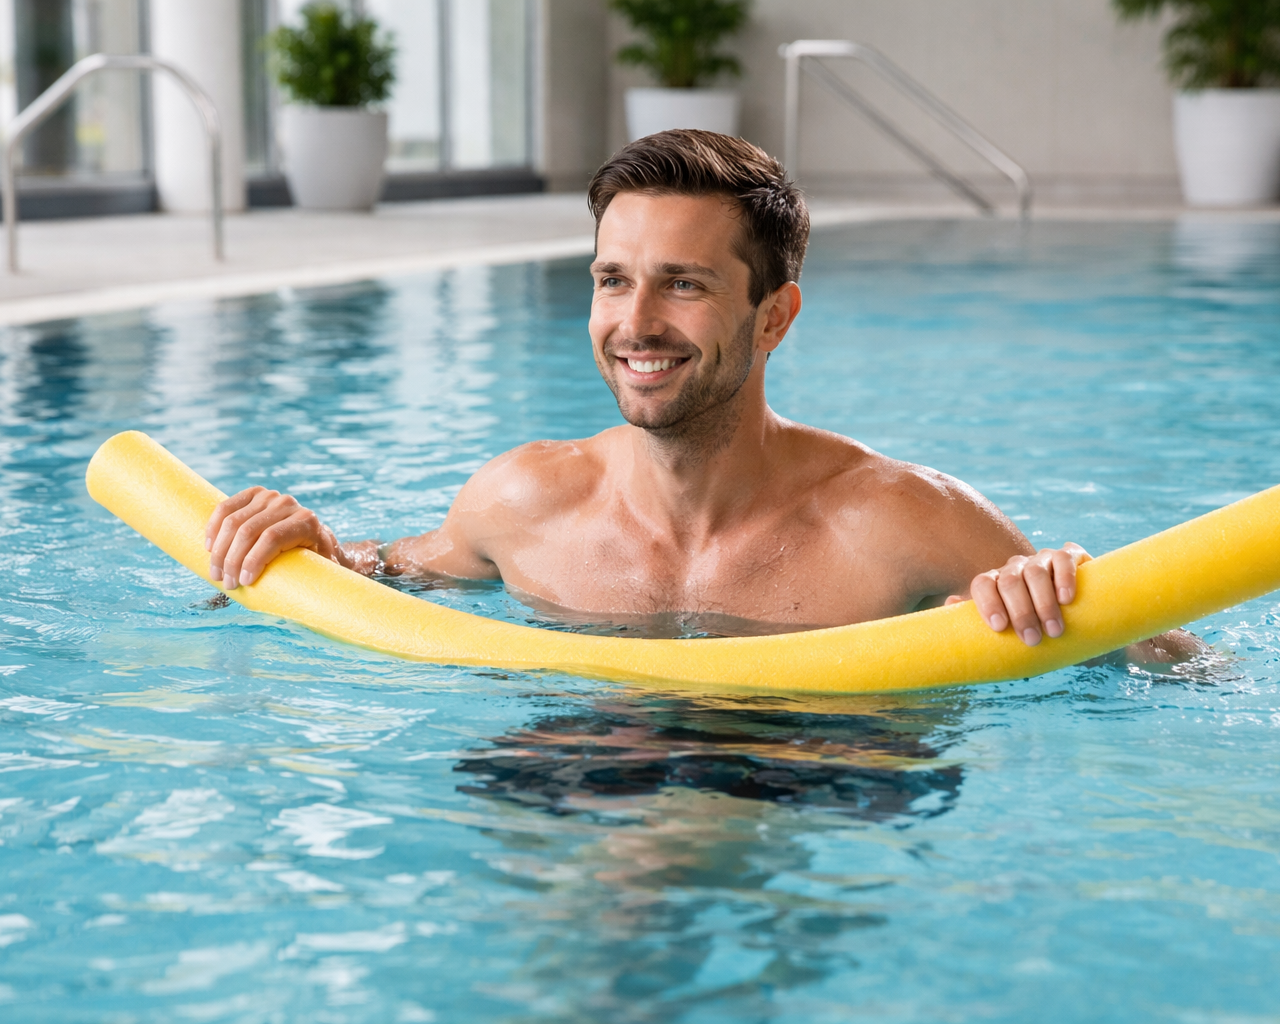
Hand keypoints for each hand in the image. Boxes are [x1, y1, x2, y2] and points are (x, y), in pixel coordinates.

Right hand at [205, 486, 339, 589]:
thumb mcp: (322, 569)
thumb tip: (309, 602)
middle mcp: (288, 505)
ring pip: (234, 522)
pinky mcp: (254, 494)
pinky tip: (209, 547)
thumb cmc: (317, 560)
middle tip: (226, 583)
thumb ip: (317, 579)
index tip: (244, 582)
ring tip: (216, 573)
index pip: (272, 538)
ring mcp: (270, 497)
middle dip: (232, 560)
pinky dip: (214, 527)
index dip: (253, 560)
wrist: (316, 537)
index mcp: (306, 522)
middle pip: (249, 531)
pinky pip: (226, 508)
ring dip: (219, 549)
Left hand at [945, 543, 1091, 645]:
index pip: (982, 584)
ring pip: (1035, 572)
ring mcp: (1042, 559)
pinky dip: (1064, 578)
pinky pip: (1063, 558)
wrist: (1077, 614)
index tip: (999, 627)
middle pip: (1009, 581)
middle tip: (1031, 639)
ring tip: (1053, 631)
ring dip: (1044, 603)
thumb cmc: (1035, 623)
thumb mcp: (1009, 625)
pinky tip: (1067, 599)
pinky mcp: (1070, 555)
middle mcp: (1016, 568)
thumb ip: (980, 617)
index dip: (987, 603)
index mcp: (996, 582)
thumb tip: (951, 602)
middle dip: (1020, 612)